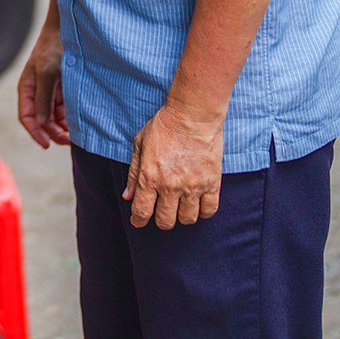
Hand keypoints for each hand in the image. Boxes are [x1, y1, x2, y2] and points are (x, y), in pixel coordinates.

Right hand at [15, 22, 69, 147]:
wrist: (69, 27)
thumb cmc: (54, 46)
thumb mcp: (48, 72)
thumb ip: (43, 99)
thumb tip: (41, 123)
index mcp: (27, 88)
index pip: (26, 117)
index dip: (35, 133)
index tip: (48, 145)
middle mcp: (37, 91)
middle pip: (42, 120)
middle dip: (54, 132)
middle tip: (71, 140)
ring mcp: (52, 90)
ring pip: (55, 117)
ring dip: (64, 126)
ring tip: (78, 132)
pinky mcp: (65, 88)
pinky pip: (66, 108)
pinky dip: (72, 116)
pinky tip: (81, 120)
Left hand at [123, 101, 223, 229]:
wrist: (192, 116)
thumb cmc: (163, 127)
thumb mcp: (139, 145)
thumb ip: (133, 173)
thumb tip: (128, 196)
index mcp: (149, 177)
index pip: (142, 211)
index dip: (139, 220)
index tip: (138, 222)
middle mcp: (170, 186)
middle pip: (166, 220)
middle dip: (161, 221)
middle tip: (162, 214)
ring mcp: (192, 186)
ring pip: (187, 219)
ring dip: (182, 217)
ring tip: (180, 207)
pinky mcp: (211, 183)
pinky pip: (209, 210)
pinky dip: (203, 212)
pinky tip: (198, 205)